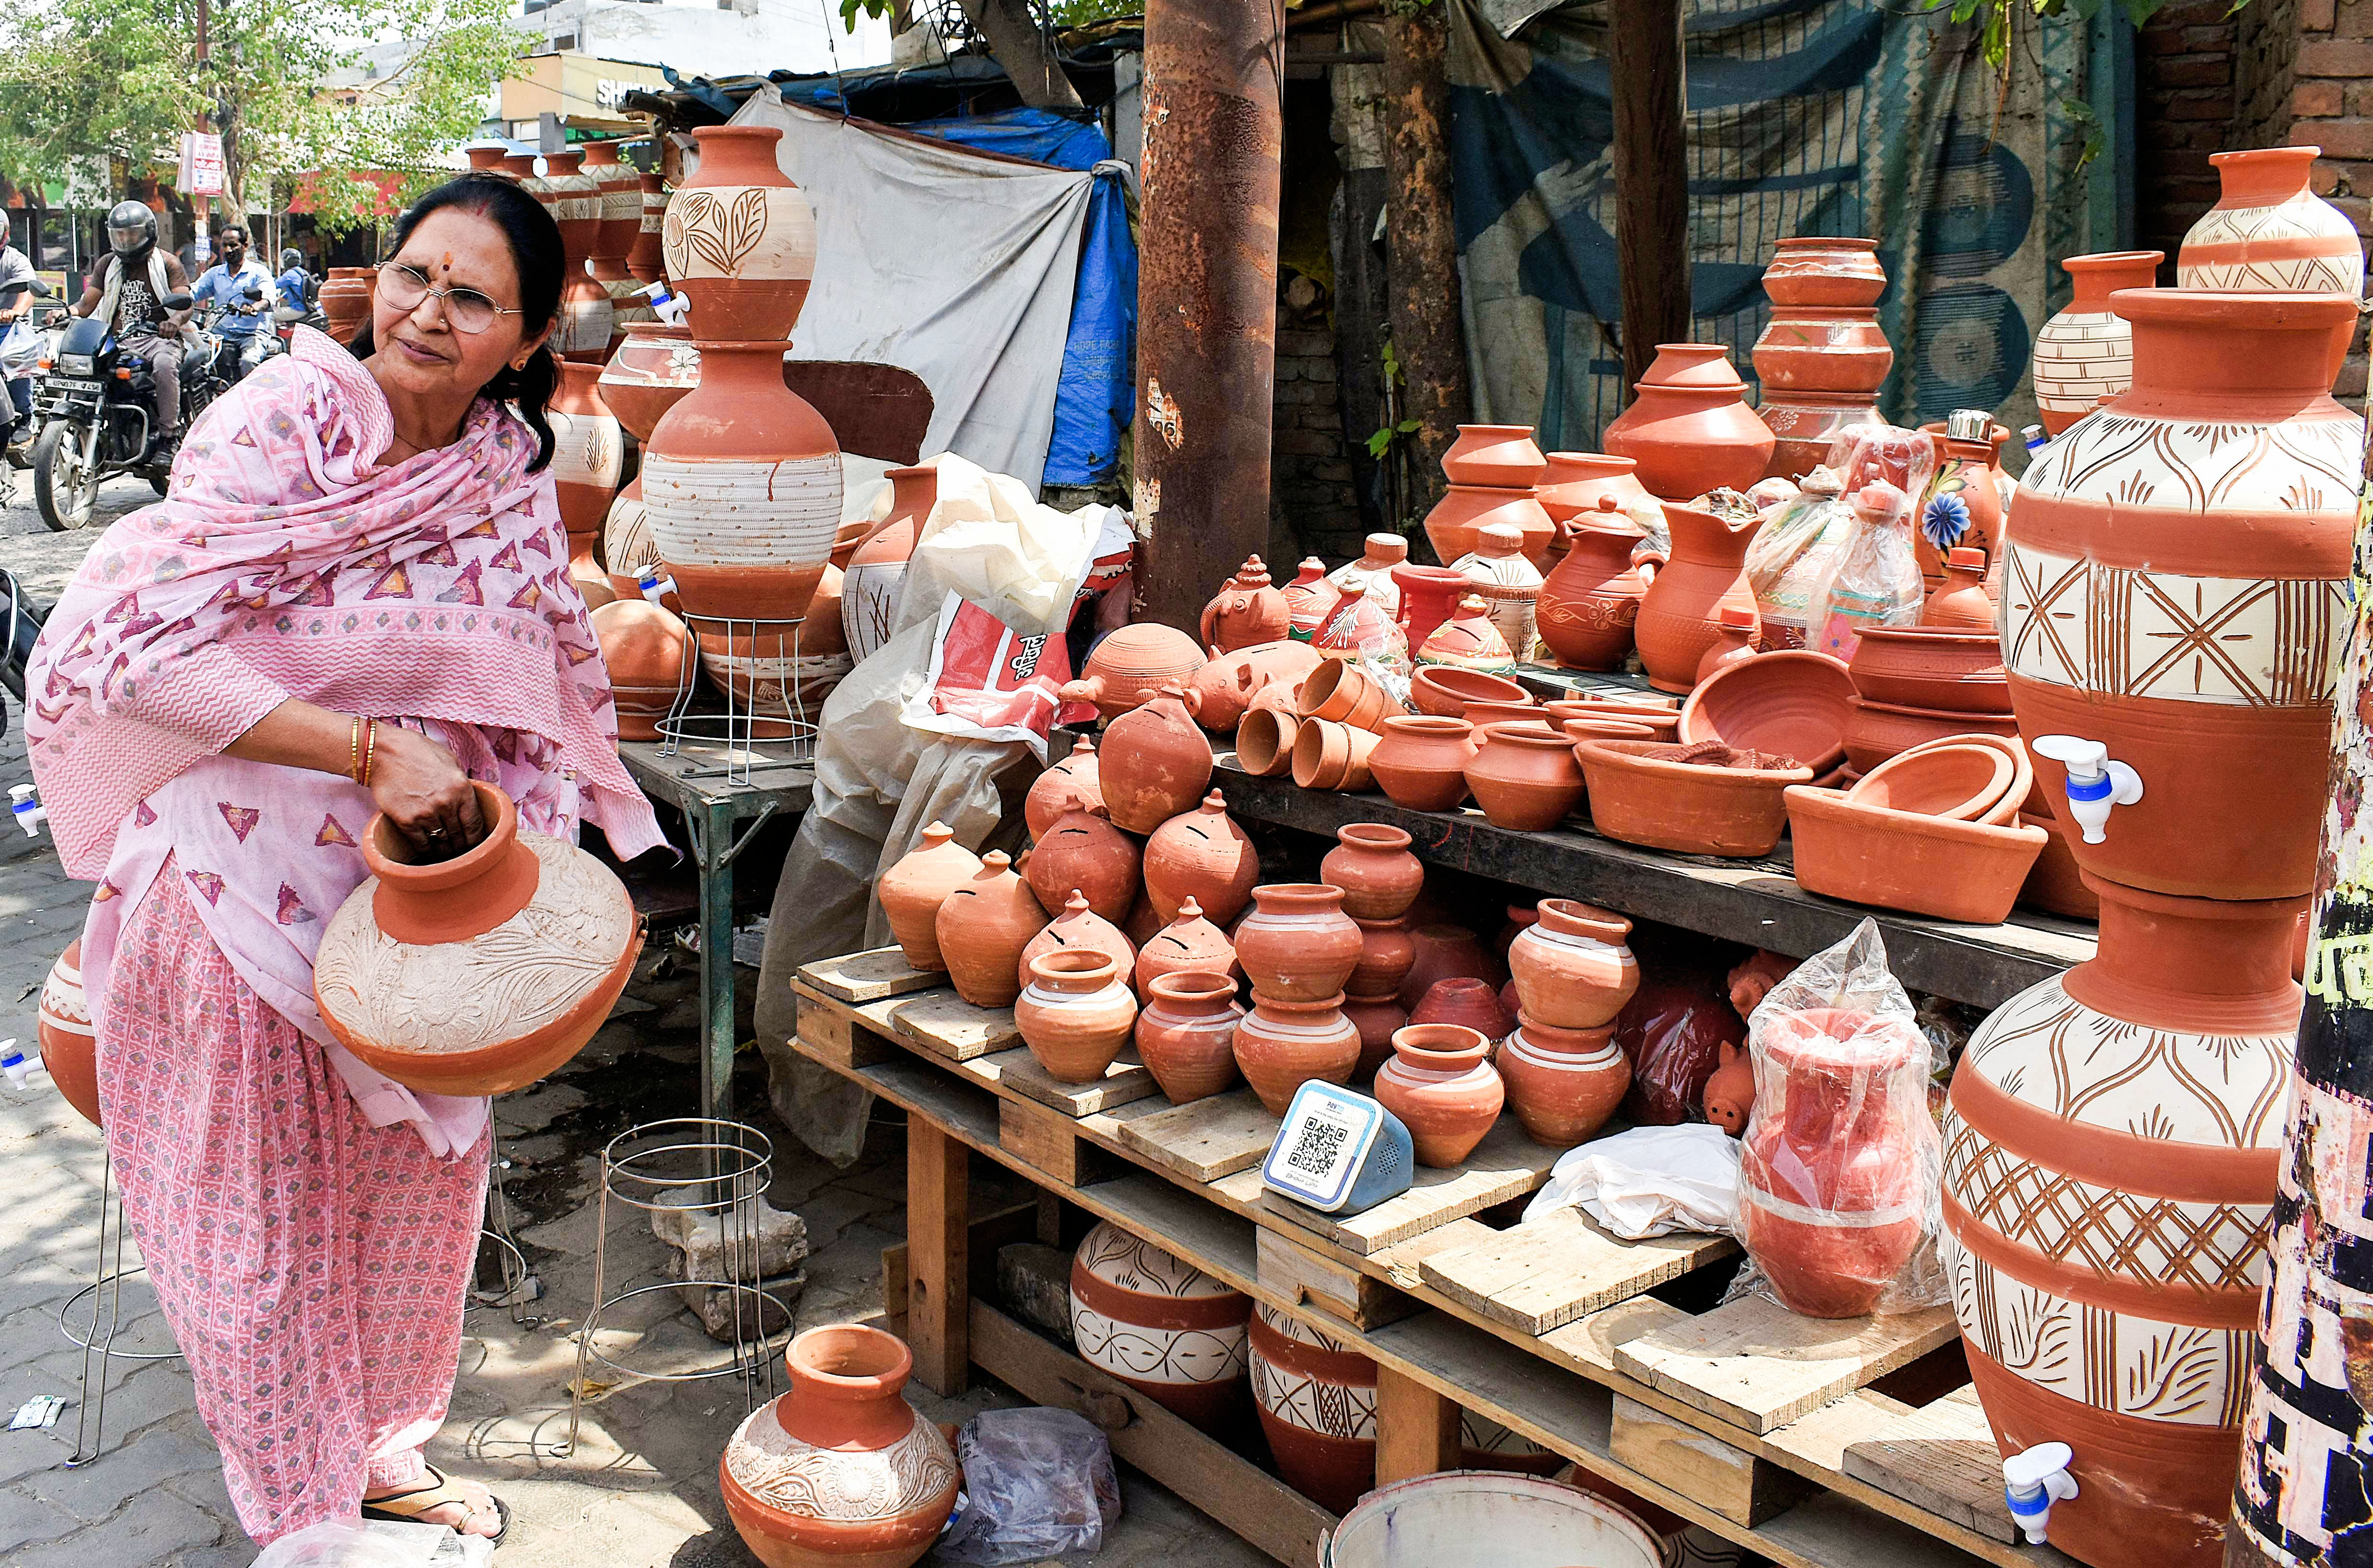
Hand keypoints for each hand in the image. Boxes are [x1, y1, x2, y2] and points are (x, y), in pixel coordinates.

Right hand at [366, 724, 486, 855]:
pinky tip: (429, 854)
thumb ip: (461, 782)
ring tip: (448, 857)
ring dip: (446, 852)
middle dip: (462, 847)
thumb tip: (469, 799)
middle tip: (463, 854)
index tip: (477, 845)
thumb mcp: (450, 760)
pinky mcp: (406, 821)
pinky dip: (426, 851)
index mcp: (462, 787)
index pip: (475, 823)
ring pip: (441, 841)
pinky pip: (421, 843)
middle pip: (460, 835)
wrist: (381, 752)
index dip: (478, 838)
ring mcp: (426, 813)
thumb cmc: (416, 752)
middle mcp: (446, 803)